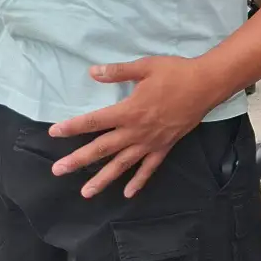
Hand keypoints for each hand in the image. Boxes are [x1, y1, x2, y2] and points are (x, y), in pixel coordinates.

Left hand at [48, 54, 237, 197]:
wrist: (206, 85)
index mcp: (129, 111)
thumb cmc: (175, 73)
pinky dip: (139, 181)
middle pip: (102, 148)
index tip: (54, 132)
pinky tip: (127, 194)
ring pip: (122, 165)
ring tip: (86, 193)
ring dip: (103, 179)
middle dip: (78, 160)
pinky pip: (149, 168)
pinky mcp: (165, 147)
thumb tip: (92, 72)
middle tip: (57, 170)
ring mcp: (150, 142)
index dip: (72, 127)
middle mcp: (136, 131)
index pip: (94, 121)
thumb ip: (118, 71)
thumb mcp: (145, 66)